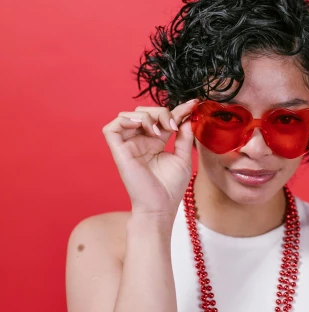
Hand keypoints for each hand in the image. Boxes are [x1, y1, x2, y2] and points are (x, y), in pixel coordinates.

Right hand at [102, 98, 198, 216]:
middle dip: (161, 111)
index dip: (177, 109)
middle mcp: (140, 141)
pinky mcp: (118, 151)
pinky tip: (143, 127)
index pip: (163, 118)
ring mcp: (128, 145)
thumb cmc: (170, 188)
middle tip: (173, 125)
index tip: (193, 104)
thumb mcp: (183, 158)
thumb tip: (187, 118)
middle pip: (145, 111)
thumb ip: (184, 137)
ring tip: (159, 131)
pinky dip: (126, 120)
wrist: (160, 207)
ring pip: (129, 115)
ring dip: (146, 116)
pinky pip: (112, 127)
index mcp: (155, 142)